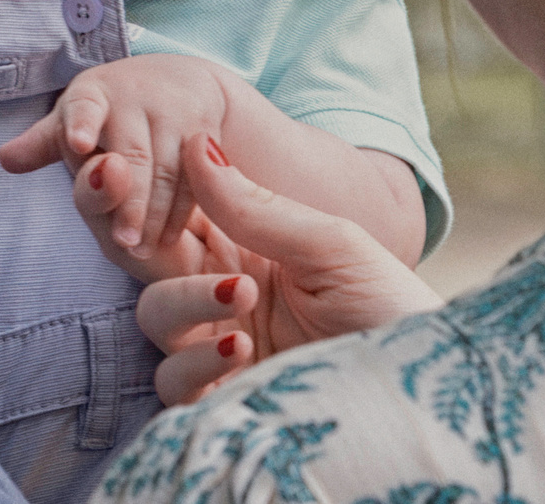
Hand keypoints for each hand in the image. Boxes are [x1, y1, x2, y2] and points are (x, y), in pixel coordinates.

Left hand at [0, 54, 235, 264]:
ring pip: (169, 170)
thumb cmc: (111, 110)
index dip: (80, 123)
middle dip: (129, 200)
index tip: (76, 144)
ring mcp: (174, 111)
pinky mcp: (205, 129)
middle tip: (123, 244)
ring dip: (156, 213)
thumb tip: (5, 160)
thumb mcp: (75, 118)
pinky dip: (183, 211)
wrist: (178, 82)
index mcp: (93, 94)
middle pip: (132, 155)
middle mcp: (134, 96)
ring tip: (143, 249)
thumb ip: (44, 144)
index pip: (84, 106)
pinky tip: (169, 238)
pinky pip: (197, 176)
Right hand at [129, 134, 442, 403]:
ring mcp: (218, 345)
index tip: (122, 159)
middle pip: (140, 253)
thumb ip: (257, 206)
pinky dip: (197, 359)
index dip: (139, 181)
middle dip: (118, 219)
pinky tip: (240, 346)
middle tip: (118, 187)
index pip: (172, 207)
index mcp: (244, 244)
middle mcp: (221, 291)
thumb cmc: (391, 306)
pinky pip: (173, 379)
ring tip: (243, 293)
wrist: (426, 384)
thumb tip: (197, 144)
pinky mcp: (222, 399)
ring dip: (183, 298)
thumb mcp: (331, 245)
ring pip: (152, 314)